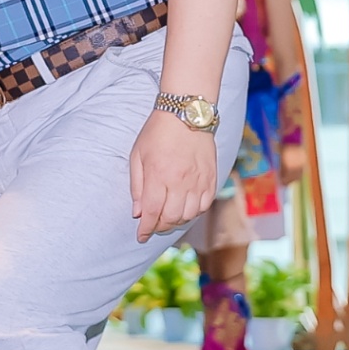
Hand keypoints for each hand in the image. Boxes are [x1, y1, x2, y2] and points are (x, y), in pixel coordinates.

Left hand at [131, 111, 219, 240]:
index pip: (152, 213)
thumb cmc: (158, 132)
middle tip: (153, 224)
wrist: (186, 113)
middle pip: (171, 218)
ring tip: (168, 215)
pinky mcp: (211, 178)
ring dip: (177, 220)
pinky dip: (194, 211)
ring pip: (189, 215)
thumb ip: (137, 186)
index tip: (141, 236)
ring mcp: (198, 180)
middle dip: (159, 226)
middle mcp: (180, 181)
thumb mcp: (138, 155)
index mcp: (159, 175)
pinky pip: (204, 205)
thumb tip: (138, 212)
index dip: (146, 229)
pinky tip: (185, 207)